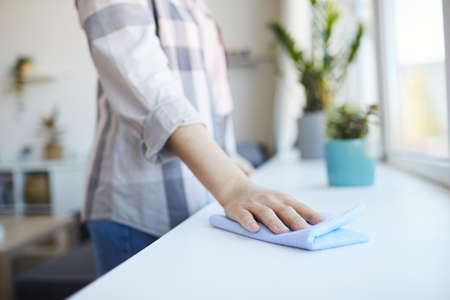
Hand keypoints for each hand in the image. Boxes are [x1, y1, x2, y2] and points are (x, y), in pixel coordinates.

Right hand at [168, 125, 324, 233]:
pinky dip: (249, 223)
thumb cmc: (262, 200)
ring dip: (274, 222)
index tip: (324, 225)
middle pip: (284, 210)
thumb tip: (316, 226)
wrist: (234, 188)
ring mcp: (254, 204)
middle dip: (295, 220)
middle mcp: (269, 200)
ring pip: (265, 213)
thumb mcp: (278, 201)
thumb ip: (294, 212)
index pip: (300, 207)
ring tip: (282, 232)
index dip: (312, 215)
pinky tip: (254, 230)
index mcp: (282, 199)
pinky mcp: (239, 209)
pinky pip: (244, 216)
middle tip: (305, 231)